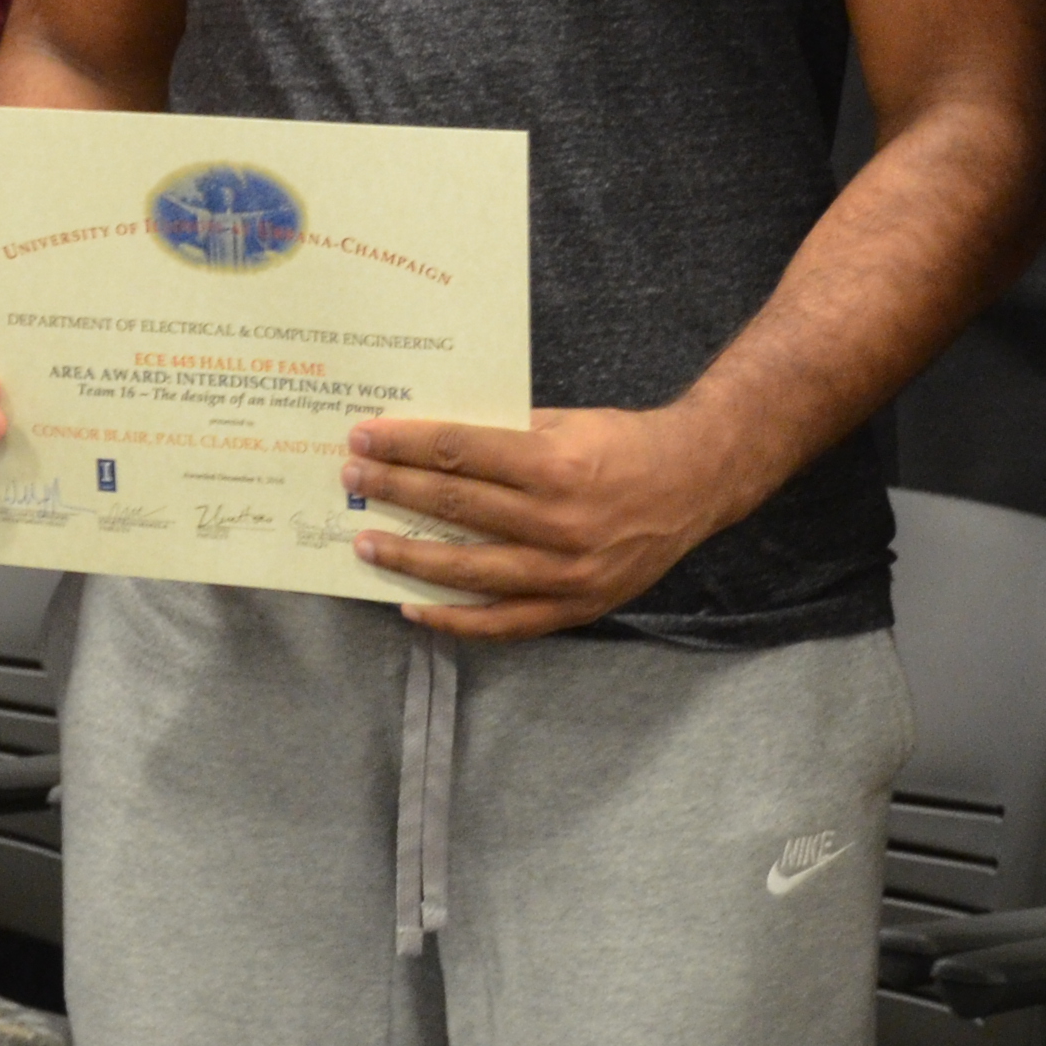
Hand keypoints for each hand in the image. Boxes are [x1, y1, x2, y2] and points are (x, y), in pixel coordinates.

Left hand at [341, 405, 770, 641]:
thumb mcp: (564, 423)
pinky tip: (413, 606)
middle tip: (351, 480)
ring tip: (365, 544)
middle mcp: (558, 521)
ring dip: (409, 557)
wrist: (694, 483)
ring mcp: (566, 572)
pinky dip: (454, 619)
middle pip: (456, 507)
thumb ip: (502, 436)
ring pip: (469, 570)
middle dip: (395, 490)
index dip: (405, 445)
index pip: (459, 452)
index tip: (364, 438)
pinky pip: (503, 623)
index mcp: (554, 464)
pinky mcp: (575, 606)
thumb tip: (428, 443)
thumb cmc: (622, 444)